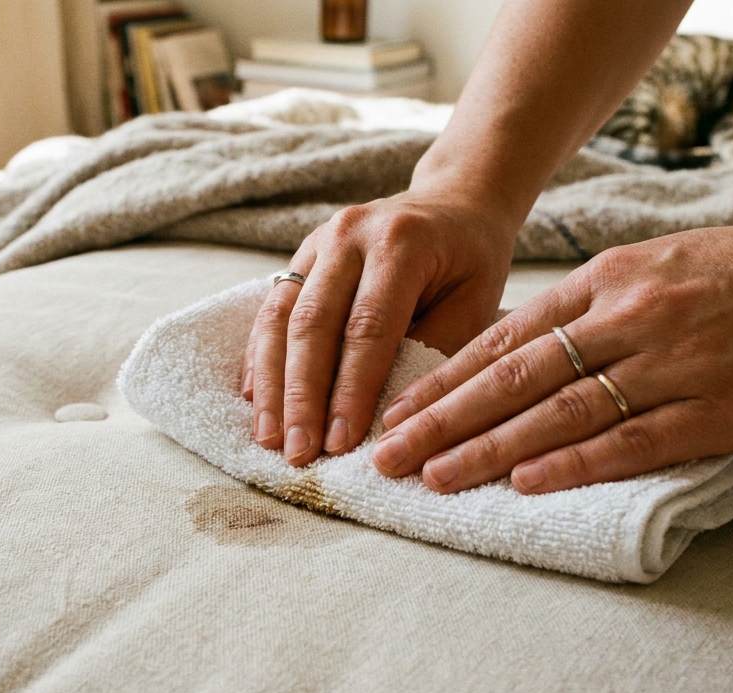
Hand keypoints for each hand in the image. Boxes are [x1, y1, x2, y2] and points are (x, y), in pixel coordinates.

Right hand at [243, 190, 517, 466]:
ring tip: (269, 437)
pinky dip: (261, 357)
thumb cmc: (471, 260)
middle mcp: (348, 235)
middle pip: (312, 324)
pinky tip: (255, 398)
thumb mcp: (477, 300)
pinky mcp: (300, 256)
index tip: (341, 443)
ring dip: (271, 383)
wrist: (454, 200)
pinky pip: (270, 309)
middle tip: (298, 452)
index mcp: (400, 243)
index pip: (367, 327)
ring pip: (280, 316)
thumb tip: (390, 415)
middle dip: (301, 396)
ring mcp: (317, 242)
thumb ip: (435, 349)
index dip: (350, 390)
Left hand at [372, 198, 732, 493]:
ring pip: (558, 412)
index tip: (396, 409)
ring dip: (488, 450)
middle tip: (387, 455)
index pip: (505, 335)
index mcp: (610, 279)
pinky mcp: (716, 410)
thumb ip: (596, 304)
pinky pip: (630, 441)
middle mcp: (629, 316)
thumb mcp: (662, 265)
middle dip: (440, 418)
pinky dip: (573, 465)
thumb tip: (526, 347)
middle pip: (512, 376)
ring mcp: (671, 364)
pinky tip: (524, 486)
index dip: (444, 377)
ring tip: (433, 478)